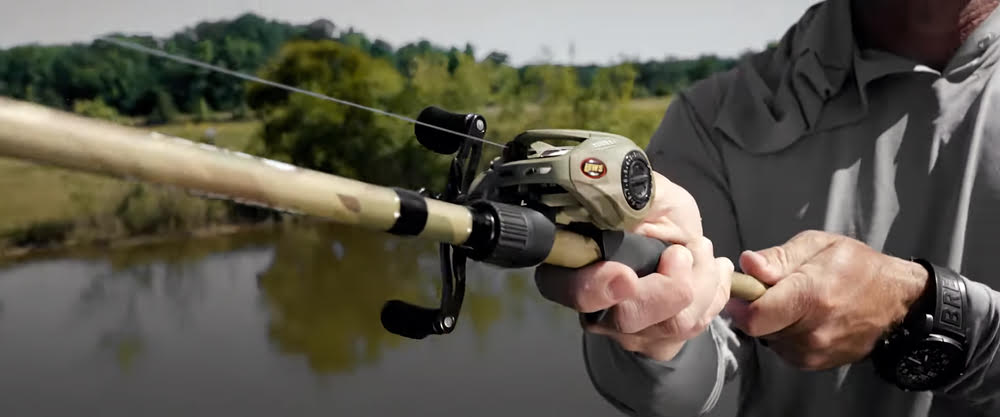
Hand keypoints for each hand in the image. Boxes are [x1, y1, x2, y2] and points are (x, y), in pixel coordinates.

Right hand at [533, 172, 733, 360]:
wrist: (672, 241)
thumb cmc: (651, 210)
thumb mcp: (644, 191)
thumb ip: (629, 193)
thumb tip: (622, 191)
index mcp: (573, 267)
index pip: (571, 289)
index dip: (596, 287)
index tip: (625, 276)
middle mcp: (594, 307)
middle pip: (627, 318)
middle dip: (668, 287)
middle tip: (682, 253)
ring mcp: (627, 329)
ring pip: (671, 324)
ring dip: (700, 282)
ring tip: (701, 250)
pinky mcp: (659, 340)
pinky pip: (694, 326)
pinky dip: (715, 293)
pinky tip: (715, 268)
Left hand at [726, 230, 928, 369]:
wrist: (898, 301)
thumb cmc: (857, 266)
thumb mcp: (818, 245)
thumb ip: (778, 257)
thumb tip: (747, 264)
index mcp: (811, 296)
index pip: (755, 315)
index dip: (739, 302)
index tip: (741, 288)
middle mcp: (812, 330)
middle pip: (757, 327)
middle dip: (755, 308)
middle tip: (769, 290)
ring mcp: (814, 351)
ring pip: (767, 338)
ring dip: (770, 321)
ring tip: (792, 302)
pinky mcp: (816, 363)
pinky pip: (782, 348)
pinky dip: (783, 333)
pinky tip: (801, 317)